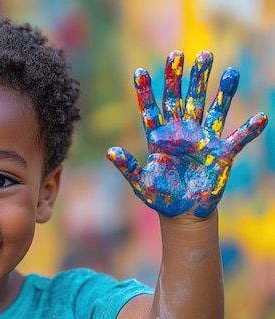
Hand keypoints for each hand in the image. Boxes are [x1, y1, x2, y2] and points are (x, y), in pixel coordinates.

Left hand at [107, 50, 266, 217]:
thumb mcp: (141, 183)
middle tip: (181, 55)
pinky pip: (238, 139)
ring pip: (213, 110)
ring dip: (222, 92)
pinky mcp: (221, 154)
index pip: (152, 110)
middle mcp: (182, 133)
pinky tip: (261, 118)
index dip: (146, 91)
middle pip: (182, 100)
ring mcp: (203, 141)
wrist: (182, 212)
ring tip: (229, 70)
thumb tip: (110, 152)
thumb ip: (128, 167)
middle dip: (183, 78)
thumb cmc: (160, 196)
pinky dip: (249, 130)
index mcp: (160, 138)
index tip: (139, 71)